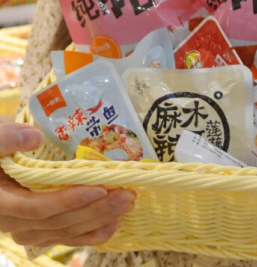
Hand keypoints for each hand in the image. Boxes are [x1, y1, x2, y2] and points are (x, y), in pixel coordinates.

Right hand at [0, 123, 135, 246]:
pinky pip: (66, 236)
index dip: (68, 201)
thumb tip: (35, 137)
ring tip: (126, 203)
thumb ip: (5, 139)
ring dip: (99, 219)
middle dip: (95, 210)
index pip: (36, 207)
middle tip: (126, 195)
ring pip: (65, 230)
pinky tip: (114, 224)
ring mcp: (26, 227)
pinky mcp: (39, 228)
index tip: (99, 190)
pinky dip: (91, 233)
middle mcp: (12, 221)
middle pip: (58, 221)